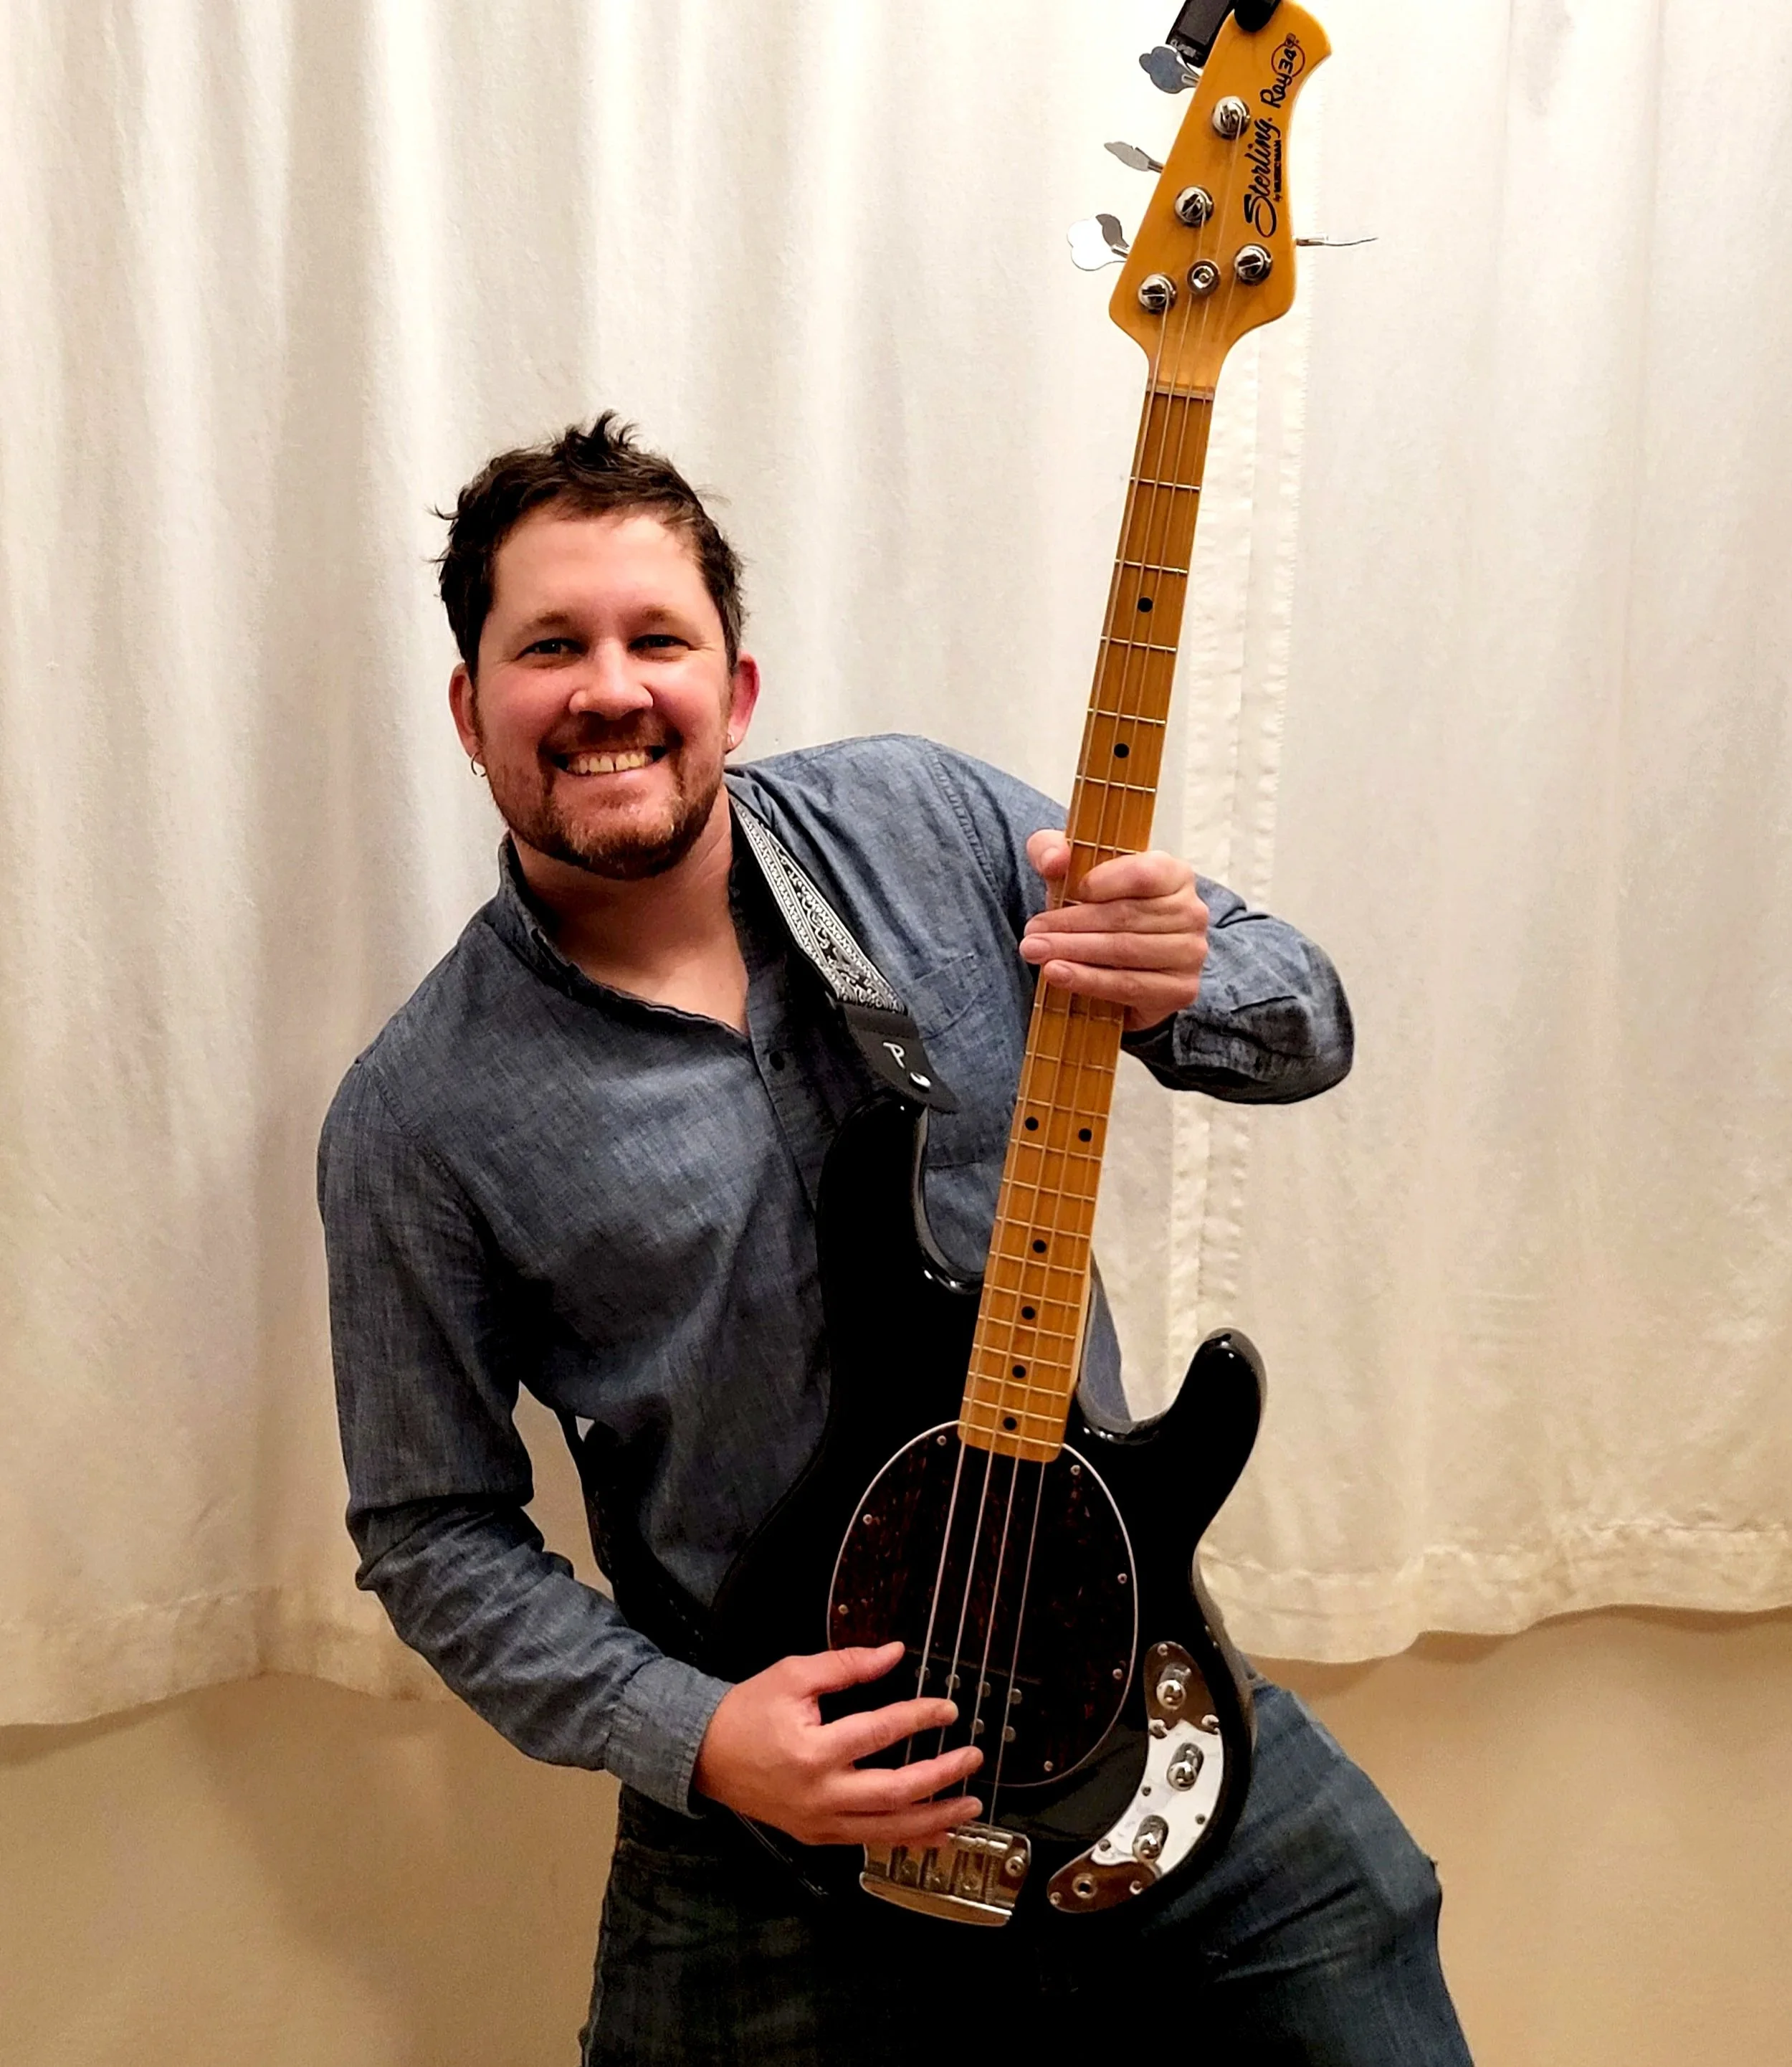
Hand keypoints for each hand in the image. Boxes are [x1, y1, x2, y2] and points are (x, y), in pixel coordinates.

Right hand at [692, 1641, 983, 1847]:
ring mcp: (819, 1822)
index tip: (948, 1708)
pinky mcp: (817, 1836)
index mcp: (813, 1750)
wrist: (704, 1754)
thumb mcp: (792, 1675)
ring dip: (935, 1818)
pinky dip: (906, 1838)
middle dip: (942, 1776)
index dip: (919, 1718)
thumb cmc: (747, 1711)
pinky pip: (870, 1841)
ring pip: (888, 1829)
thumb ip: (846, 1665)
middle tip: (973, 1759)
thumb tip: (894, 1653)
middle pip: (895, 1792)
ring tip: (970, 1807)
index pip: (880, 1733)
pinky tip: (935, 1832)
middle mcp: (820, 1794)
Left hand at [1019, 830, 1208, 1032]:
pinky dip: (1089, 981)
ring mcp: (1191, 953)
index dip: (1102, 882)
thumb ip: (1052, 850)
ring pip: (1124, 951)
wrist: (1118, 962)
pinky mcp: (1181, 990)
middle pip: (1125, 916)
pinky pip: (1129, 986)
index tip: (1068, 890)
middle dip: (1071, 925)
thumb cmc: (1098, 907)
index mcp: (1175, 874)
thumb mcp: (1071, 870)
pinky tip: (1058, 975)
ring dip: (1073, 953)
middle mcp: (1191, 912)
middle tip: (1031, 934)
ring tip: (1034, 953)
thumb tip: (1053, 860)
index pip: (1142, 874)